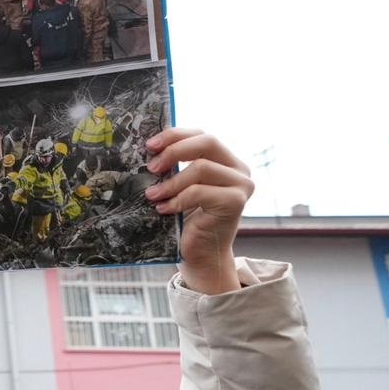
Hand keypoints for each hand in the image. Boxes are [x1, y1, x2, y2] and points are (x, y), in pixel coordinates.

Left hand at [144, 128, 252, 293]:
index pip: (201, 135)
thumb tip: (147, 148)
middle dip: (174, 151)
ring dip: (171, 182)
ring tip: (152, 195)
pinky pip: (200, 192)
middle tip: (151, 167)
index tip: (149, 145)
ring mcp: (241, 185)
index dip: (175, 135)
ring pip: (201, 168)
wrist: (201, 255)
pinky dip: (177, 199)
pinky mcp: (236, 202)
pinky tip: (163, 209)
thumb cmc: (186, 220)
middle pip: (207, 142)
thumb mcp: (179, 187)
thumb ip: (174, 167)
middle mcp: (239, 169)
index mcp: (225, 160)